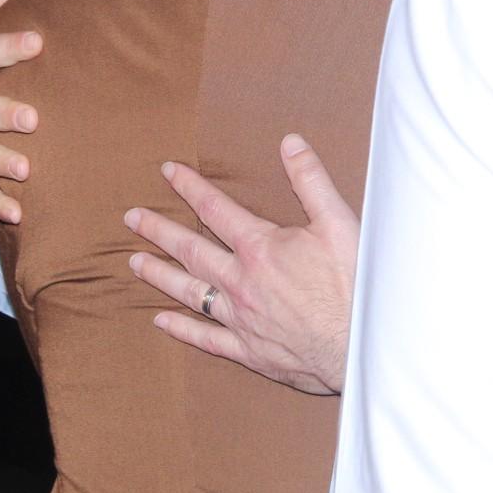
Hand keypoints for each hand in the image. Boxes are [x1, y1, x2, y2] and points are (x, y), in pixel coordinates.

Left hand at [125, 134, 357, 395]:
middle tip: (131, 218)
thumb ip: (311, 180)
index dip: (190, 187)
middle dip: (159, 231)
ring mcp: (241, 319)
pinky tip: (161, 321)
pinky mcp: (248, 351)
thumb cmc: (354, 285)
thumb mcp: (339, 222)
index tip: (168, 171)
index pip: (216, 209)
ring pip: (190, 292)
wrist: (361, 347)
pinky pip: (205, 338)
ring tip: (134, 262)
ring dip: (160, 275)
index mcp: (260, 248)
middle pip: (191, 250)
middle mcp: (241, 282)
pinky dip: (181, 329)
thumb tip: (290, 142)